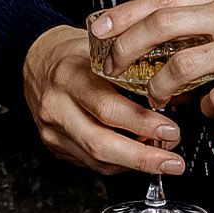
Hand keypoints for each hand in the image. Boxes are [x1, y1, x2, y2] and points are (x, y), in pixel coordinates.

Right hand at [21, 23, 186, 176]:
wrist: (38, 59)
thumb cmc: (75, 51)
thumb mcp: (104, 48)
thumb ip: (134, 68)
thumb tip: (176, 91)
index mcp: (69, 76)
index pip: (107, 107)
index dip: (142, 124)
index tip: (171, 130)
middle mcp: (56, 106)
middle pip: (100, 143)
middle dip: (142, 158)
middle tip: (173, 162)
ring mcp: (52, 130)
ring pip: (96, 160)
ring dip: (134, 164)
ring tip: (163, 160)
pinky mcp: (54, 145)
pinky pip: (90, 163)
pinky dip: (119, 163)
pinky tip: (138, 156)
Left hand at [91, 0, 213, 116]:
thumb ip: (209, 12)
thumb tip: (164, 31)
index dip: (126, 12)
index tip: (98, 26)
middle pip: (163, 24)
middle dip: (128, 47)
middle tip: (113, 68)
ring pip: (184, 64)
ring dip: (162, 87)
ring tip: (159, 100)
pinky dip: (208, 109)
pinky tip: (211, 111)